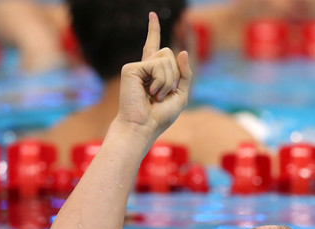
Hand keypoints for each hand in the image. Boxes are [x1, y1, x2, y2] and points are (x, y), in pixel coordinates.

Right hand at [115, 12, 192, 139]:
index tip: (152, 14)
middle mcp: (143, 67)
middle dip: (174, 74)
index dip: (153, 30)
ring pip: (166, 58)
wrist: (143, 127)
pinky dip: (161, 81)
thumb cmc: (159, 116)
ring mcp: (136, 67)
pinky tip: (151, 93)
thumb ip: (184, 73)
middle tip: (163, 94)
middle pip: (169, 54)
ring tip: (157, 95)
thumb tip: (181, 51)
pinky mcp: (131, 69)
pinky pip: (158, 65)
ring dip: (169, 80)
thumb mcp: (180, 94)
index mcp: (153, 72)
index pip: (154, 47)